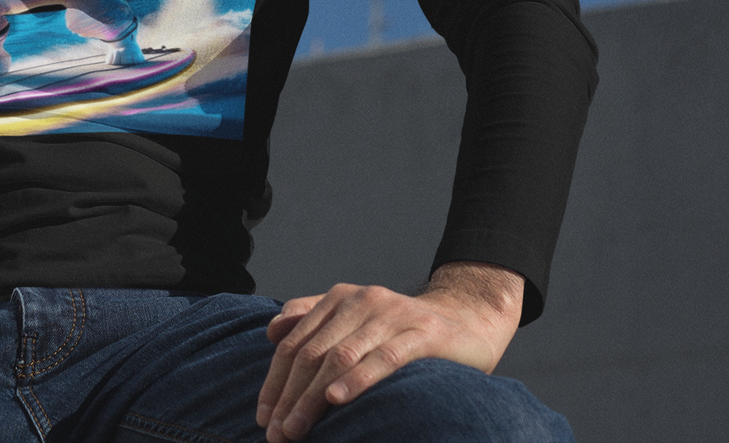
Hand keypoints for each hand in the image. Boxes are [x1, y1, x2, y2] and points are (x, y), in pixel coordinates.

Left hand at [255, 263, 523, 442]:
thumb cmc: (402, 332)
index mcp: (340, 298)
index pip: (295, 342)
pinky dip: (358, 378)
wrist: (466, 323)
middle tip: (276, 433)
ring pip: (341, 356)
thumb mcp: (356, 322)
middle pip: (313, 352)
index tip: (262, 416)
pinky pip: (385, 357)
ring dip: (314, 397)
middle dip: (290, 396)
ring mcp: (393, 314)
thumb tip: (272, 330)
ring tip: (296, 428)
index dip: (275, 381)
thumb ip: (315, 320)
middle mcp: (362, 301)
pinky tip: (338, 398)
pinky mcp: (423, 332)